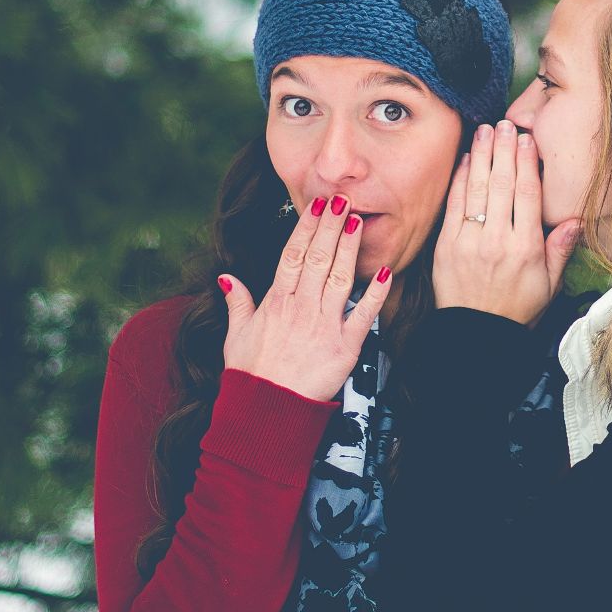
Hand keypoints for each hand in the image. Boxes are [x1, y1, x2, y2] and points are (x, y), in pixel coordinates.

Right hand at [218, 195, 393, 401]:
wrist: (266, 411)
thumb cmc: (251, 375)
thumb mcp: (235, 336)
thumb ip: (237, 303)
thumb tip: (227, 278)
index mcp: (275, 302)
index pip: (292, 256)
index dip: (306, 229)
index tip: (316, 207)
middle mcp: (300, 309)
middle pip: (317, 258)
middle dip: (330, 227)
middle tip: (341, 200)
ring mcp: (323, 326)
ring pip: (338, 278)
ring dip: (349, 248)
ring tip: (358, 221)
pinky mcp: (345, 348)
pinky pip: (363, 316)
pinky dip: (375, 294)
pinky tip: (385, 272)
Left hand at [433, 121, 581, 325]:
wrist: (477, 335)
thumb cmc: (516, 309)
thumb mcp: (549, 285)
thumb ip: (560, 250)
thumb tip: (576, 220)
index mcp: (526, 248)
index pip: (527, 195)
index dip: (527, 163)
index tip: (528, 139)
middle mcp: (498, 240)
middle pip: (502, 184)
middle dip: (504, 149)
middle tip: (506, 123)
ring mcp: (470, 241)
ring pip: (478, 189)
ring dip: (482, 155)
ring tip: (486, 129)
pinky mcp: (447, 245)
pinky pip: (455, 204)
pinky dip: (461, 179)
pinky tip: (467, 158)